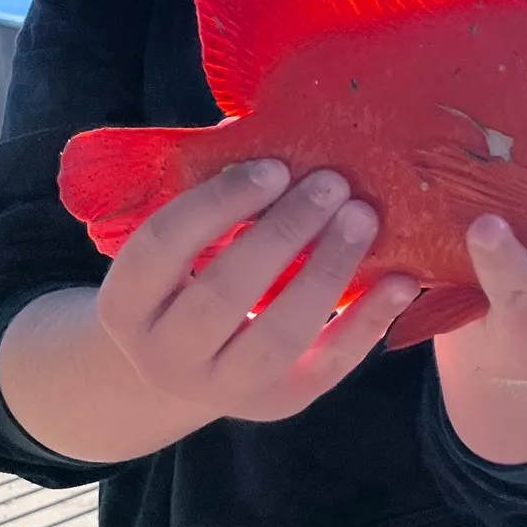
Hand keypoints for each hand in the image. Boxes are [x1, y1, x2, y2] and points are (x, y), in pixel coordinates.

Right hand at [95, 160, 417, 422]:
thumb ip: (211, 198)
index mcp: (126, 305)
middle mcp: (164, 356)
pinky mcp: (279, 405)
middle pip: (223, 293)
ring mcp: (223, 389)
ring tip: (364, 217)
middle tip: (331, 183)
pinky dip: (367, 322)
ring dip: (327, 270)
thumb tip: (269, 121)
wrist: (189, 371)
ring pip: (278, 334)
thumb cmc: (191, 279)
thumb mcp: (179, 249)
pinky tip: (400, 280)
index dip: (216, 202)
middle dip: (282, 232)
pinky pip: (327, 366)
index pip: (161, 246)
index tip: (272, 165)